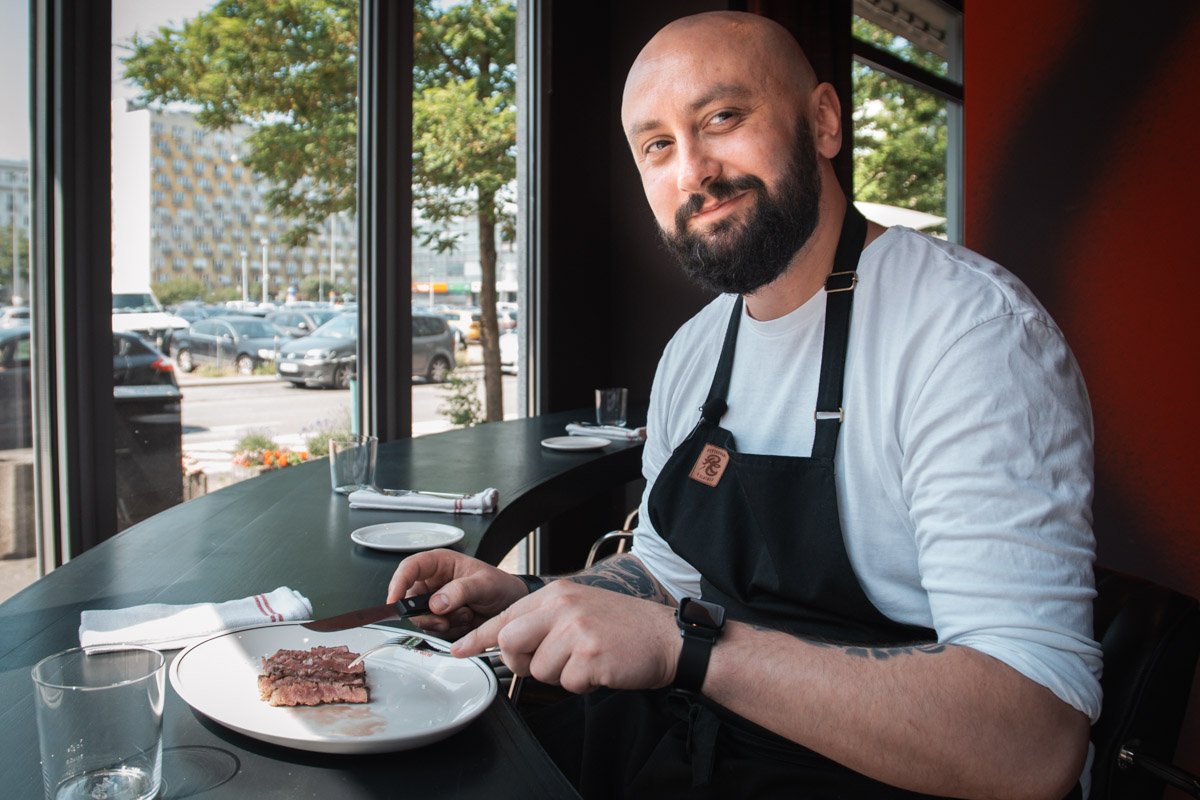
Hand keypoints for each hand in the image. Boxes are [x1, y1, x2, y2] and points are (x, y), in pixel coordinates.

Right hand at [386, 549, 528, 638]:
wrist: (512, 606)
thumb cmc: (500, 585)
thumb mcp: (484, 583)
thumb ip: (460, 590)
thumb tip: (436, 603)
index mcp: (440, 563)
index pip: (410, 568)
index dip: (398, 583)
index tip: (396, 601)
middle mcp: (434, 582)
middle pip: (409, 600)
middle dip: (426, 614)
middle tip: (445, 618)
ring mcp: (436, 602)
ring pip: (421, 619)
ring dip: (442, 623)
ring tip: (465, 615)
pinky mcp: (441, 620)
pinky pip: (433, 631)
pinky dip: (449, 631)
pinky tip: (465, 623)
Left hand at [452, 580, 681, 693]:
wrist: (666, 637)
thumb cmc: (624, 627)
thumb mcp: (580, 608)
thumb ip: (546, 620)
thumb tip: (509, 641)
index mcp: (558, 594)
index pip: (507, 615)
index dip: (479, 636)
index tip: (459, 649)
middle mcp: (563, 607)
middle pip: (512, 642)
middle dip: (522, 661)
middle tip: (551, 661)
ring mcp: (576, 630)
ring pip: (539, 670)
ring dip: (562, 675)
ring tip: (588, 660)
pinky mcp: (590, 656)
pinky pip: (567, 684)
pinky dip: (583, 685)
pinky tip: (601, 668)